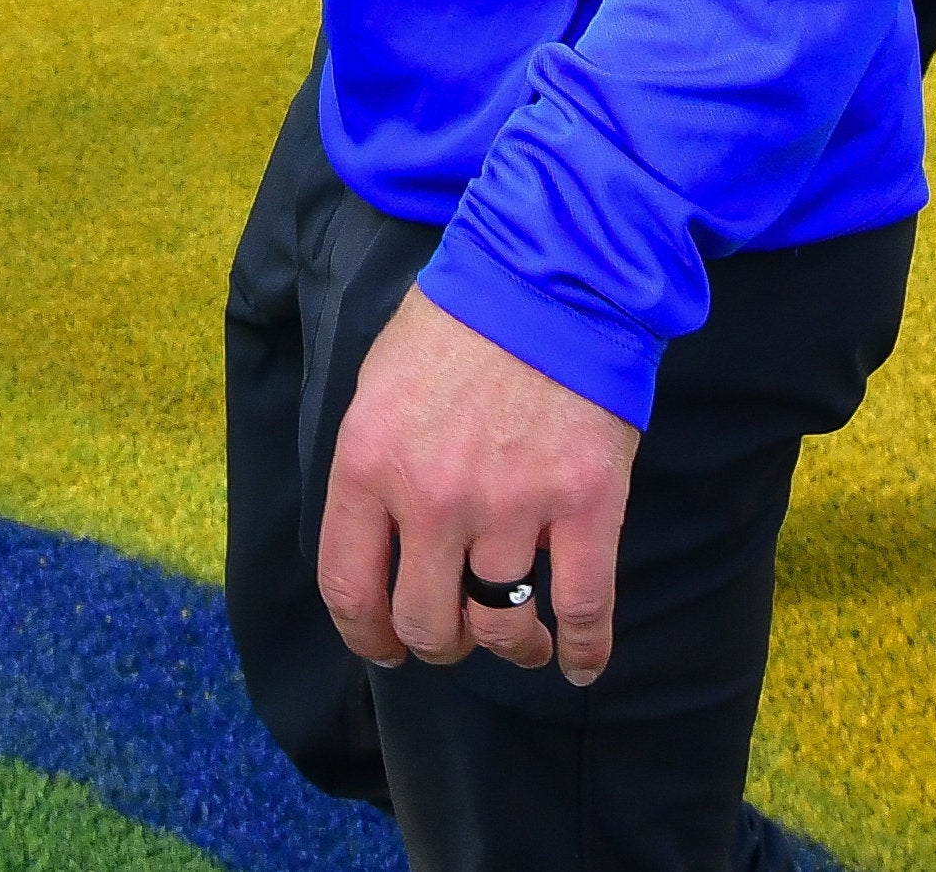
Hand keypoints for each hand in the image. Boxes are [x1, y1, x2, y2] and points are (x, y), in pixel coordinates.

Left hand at [316, 286, 637, 687]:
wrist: (550, 272)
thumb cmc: (458, 320)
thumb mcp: (378, 384)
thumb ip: (371, 468)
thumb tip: (376, 543)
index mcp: (368, 463)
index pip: (349, 587)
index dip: (366, 634)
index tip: (383, 645)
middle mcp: (433, 497)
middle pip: (426, 623)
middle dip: (438, 642)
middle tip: (455, 634)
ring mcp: (512, 505)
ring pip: (502, 626)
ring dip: (509, 646)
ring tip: (518, 641)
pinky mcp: (586, 504)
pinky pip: (582, 608)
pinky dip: (584, 650)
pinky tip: (581, 664)